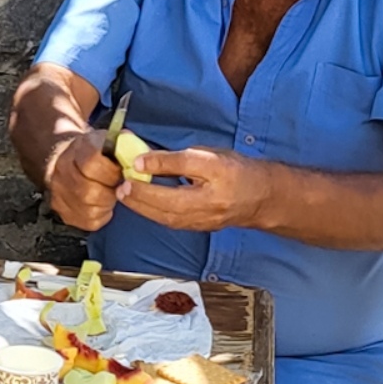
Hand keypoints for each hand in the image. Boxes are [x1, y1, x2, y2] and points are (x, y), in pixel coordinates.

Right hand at [43, 128, 123, 230]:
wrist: (69, 157)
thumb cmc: (98, 151)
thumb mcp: (112, 140)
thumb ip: (128, 145)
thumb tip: (140, 157)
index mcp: (79, 148)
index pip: (92, 164)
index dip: (112, 173)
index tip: (121, 172)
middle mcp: (63, 169)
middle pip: (89, 191)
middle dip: (110, 192)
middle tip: (118, 188)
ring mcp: (59, 191)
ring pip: (89, 209)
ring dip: (107, 205)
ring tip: (110, 195)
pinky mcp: (62, 209)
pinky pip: (88, 221)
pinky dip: (102, 215)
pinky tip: (102, 204)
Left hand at [117, 147, 269, 231]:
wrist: (260, 196)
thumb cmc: (235, 171)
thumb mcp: (208, 156)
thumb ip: (174, 159)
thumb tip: (142, 162)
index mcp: (212, 188)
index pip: (178, 181)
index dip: (154, 174)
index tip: (132, 167)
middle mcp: (205, 211)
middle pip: (166, 207)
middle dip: (141, 198)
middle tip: (121, 186)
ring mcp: (201, 222)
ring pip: (166, 218)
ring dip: (143, 207)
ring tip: (125, 194)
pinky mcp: (196, 227)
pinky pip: (170, 221)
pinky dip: (153, 212)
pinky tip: (142, 203)